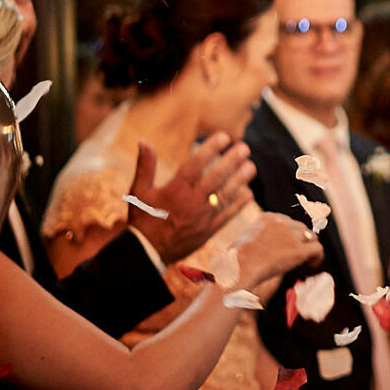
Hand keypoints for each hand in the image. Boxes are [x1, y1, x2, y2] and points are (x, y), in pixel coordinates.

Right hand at [129, 134, 256, 262]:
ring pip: (224, 195)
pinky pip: (226, 216)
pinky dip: (238, 205)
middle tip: (244, 148)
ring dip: (239, 180)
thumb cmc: (142, 219)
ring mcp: (201, 217)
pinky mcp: (208, 231)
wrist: (146, 252)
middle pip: (215, 178)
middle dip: (231, 161)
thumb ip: (145, 166)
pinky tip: (248, 193)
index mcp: (174, 190)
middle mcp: (190, 202)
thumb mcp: (139, 191)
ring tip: (251, 167)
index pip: (195, 164)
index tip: (224, 137)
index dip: (210, 149)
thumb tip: (144, 141)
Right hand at [231, 212, 322, 288]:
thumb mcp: (245, 240)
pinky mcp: (298, 250)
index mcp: (269, 217)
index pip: (288, 222)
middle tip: (296, 255)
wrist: (238, 267)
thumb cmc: (236, 260)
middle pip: (301, 228)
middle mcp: (282, 223)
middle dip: (300, 240)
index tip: (288, 245)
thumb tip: (266, 249)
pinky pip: (317, 249)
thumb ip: (260, 239)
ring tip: (306, 260)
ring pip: (311, 237)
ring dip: (309, 247)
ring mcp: (291, 236)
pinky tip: (313, 264)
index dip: (291, 234)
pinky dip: (318, 257)